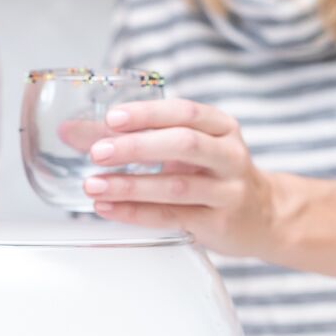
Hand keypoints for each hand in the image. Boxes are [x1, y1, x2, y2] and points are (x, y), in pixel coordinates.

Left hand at [83, 99, 276, 257]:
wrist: (265, 216)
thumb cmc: (214, 175)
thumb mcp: (185, 148)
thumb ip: (133, 137)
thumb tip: (71, 132)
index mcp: (222, 127)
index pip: (185, 112)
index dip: (148, 114)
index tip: (113, 118)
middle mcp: (229, 156)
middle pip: (184, 144)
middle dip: (137, 147)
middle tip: (98, 152)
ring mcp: (227, 192)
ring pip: (176, 187)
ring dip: (130, 186)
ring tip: (93, 186)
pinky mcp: (218, 224)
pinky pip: (172, 217)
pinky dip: (136, 213)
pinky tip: (108, 209)